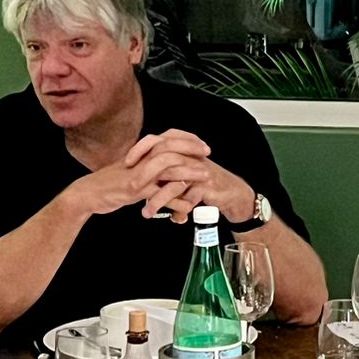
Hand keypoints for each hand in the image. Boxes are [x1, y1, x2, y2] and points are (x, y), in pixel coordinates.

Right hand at [63, 148, 196, 218]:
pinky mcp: (134, 190)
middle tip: (207, 152)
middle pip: (169, 146)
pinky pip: (159, 193)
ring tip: (205, 175)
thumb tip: (169, 167)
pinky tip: (188, 205)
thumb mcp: (133, 170)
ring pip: (167, 166)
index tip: (201, 143)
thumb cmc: (111, 183)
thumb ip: (150, 167)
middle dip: (191, 147)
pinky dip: (176, 200)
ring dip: (189, 171)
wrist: (88, 193)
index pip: (167, 137)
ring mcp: (137, 174)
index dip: (186, 138)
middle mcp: (140, 159)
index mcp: (141, 152)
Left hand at [124, 130, 254, 222]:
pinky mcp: (206, 186)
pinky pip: (187, 199)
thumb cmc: (204, 182)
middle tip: (131, 190)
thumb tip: (138, 170)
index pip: (156, 140)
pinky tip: (175, 218)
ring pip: (172, 183)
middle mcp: (190, 156)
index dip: (140, 149)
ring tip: (147, 213)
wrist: (231, 191)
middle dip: (144, 176)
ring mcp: (198, 170)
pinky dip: (179, 211)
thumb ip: (164, 167)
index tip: (127, 163)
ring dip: (158, 200)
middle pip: (162, 160)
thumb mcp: (183, 170)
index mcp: (182, 149)